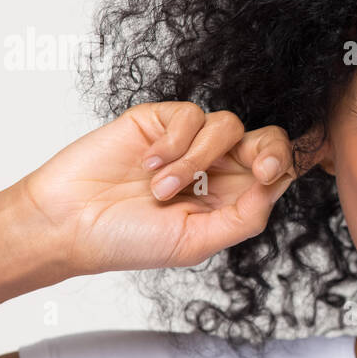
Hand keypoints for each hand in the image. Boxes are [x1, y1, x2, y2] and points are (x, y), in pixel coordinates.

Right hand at [16, 102, 325, 273]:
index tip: (273, 174)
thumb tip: (277, 185)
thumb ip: (243, 217)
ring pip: (228, 126)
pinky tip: (148, 165)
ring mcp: (188, 143)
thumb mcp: (195, 242)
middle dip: (268, 150)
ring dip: (196, 160)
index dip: (287, 163)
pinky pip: (190, 115)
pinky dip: (174, 142)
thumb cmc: (128, 241)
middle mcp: (216, 169)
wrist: (68, 222)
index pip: (276, 171)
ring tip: (160, 190)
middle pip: (265, 140)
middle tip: (257, 169)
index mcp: (231, 199)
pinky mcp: (160, 122)